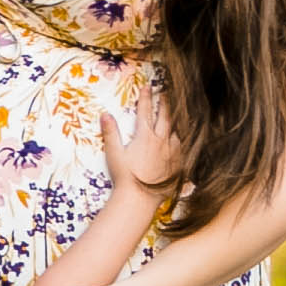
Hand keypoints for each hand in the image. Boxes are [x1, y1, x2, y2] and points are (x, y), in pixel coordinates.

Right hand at [100, 82, 180, 200]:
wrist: (140, 198)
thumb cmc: (125, 177)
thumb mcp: (114, 153)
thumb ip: (111, 133)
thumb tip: (105, 114)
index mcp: (145, 136)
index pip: (145, 111)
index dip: (146, 97)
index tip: (148, 86)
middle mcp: (161, 141)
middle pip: (165, 117)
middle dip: (164, 103)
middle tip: (165, 93)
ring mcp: (171, 152)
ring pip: (175, 132)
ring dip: (172, 123)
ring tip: (171, 118)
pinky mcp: (177, 164)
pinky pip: (180, 148)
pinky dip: (177, 141)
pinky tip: (176, 142)